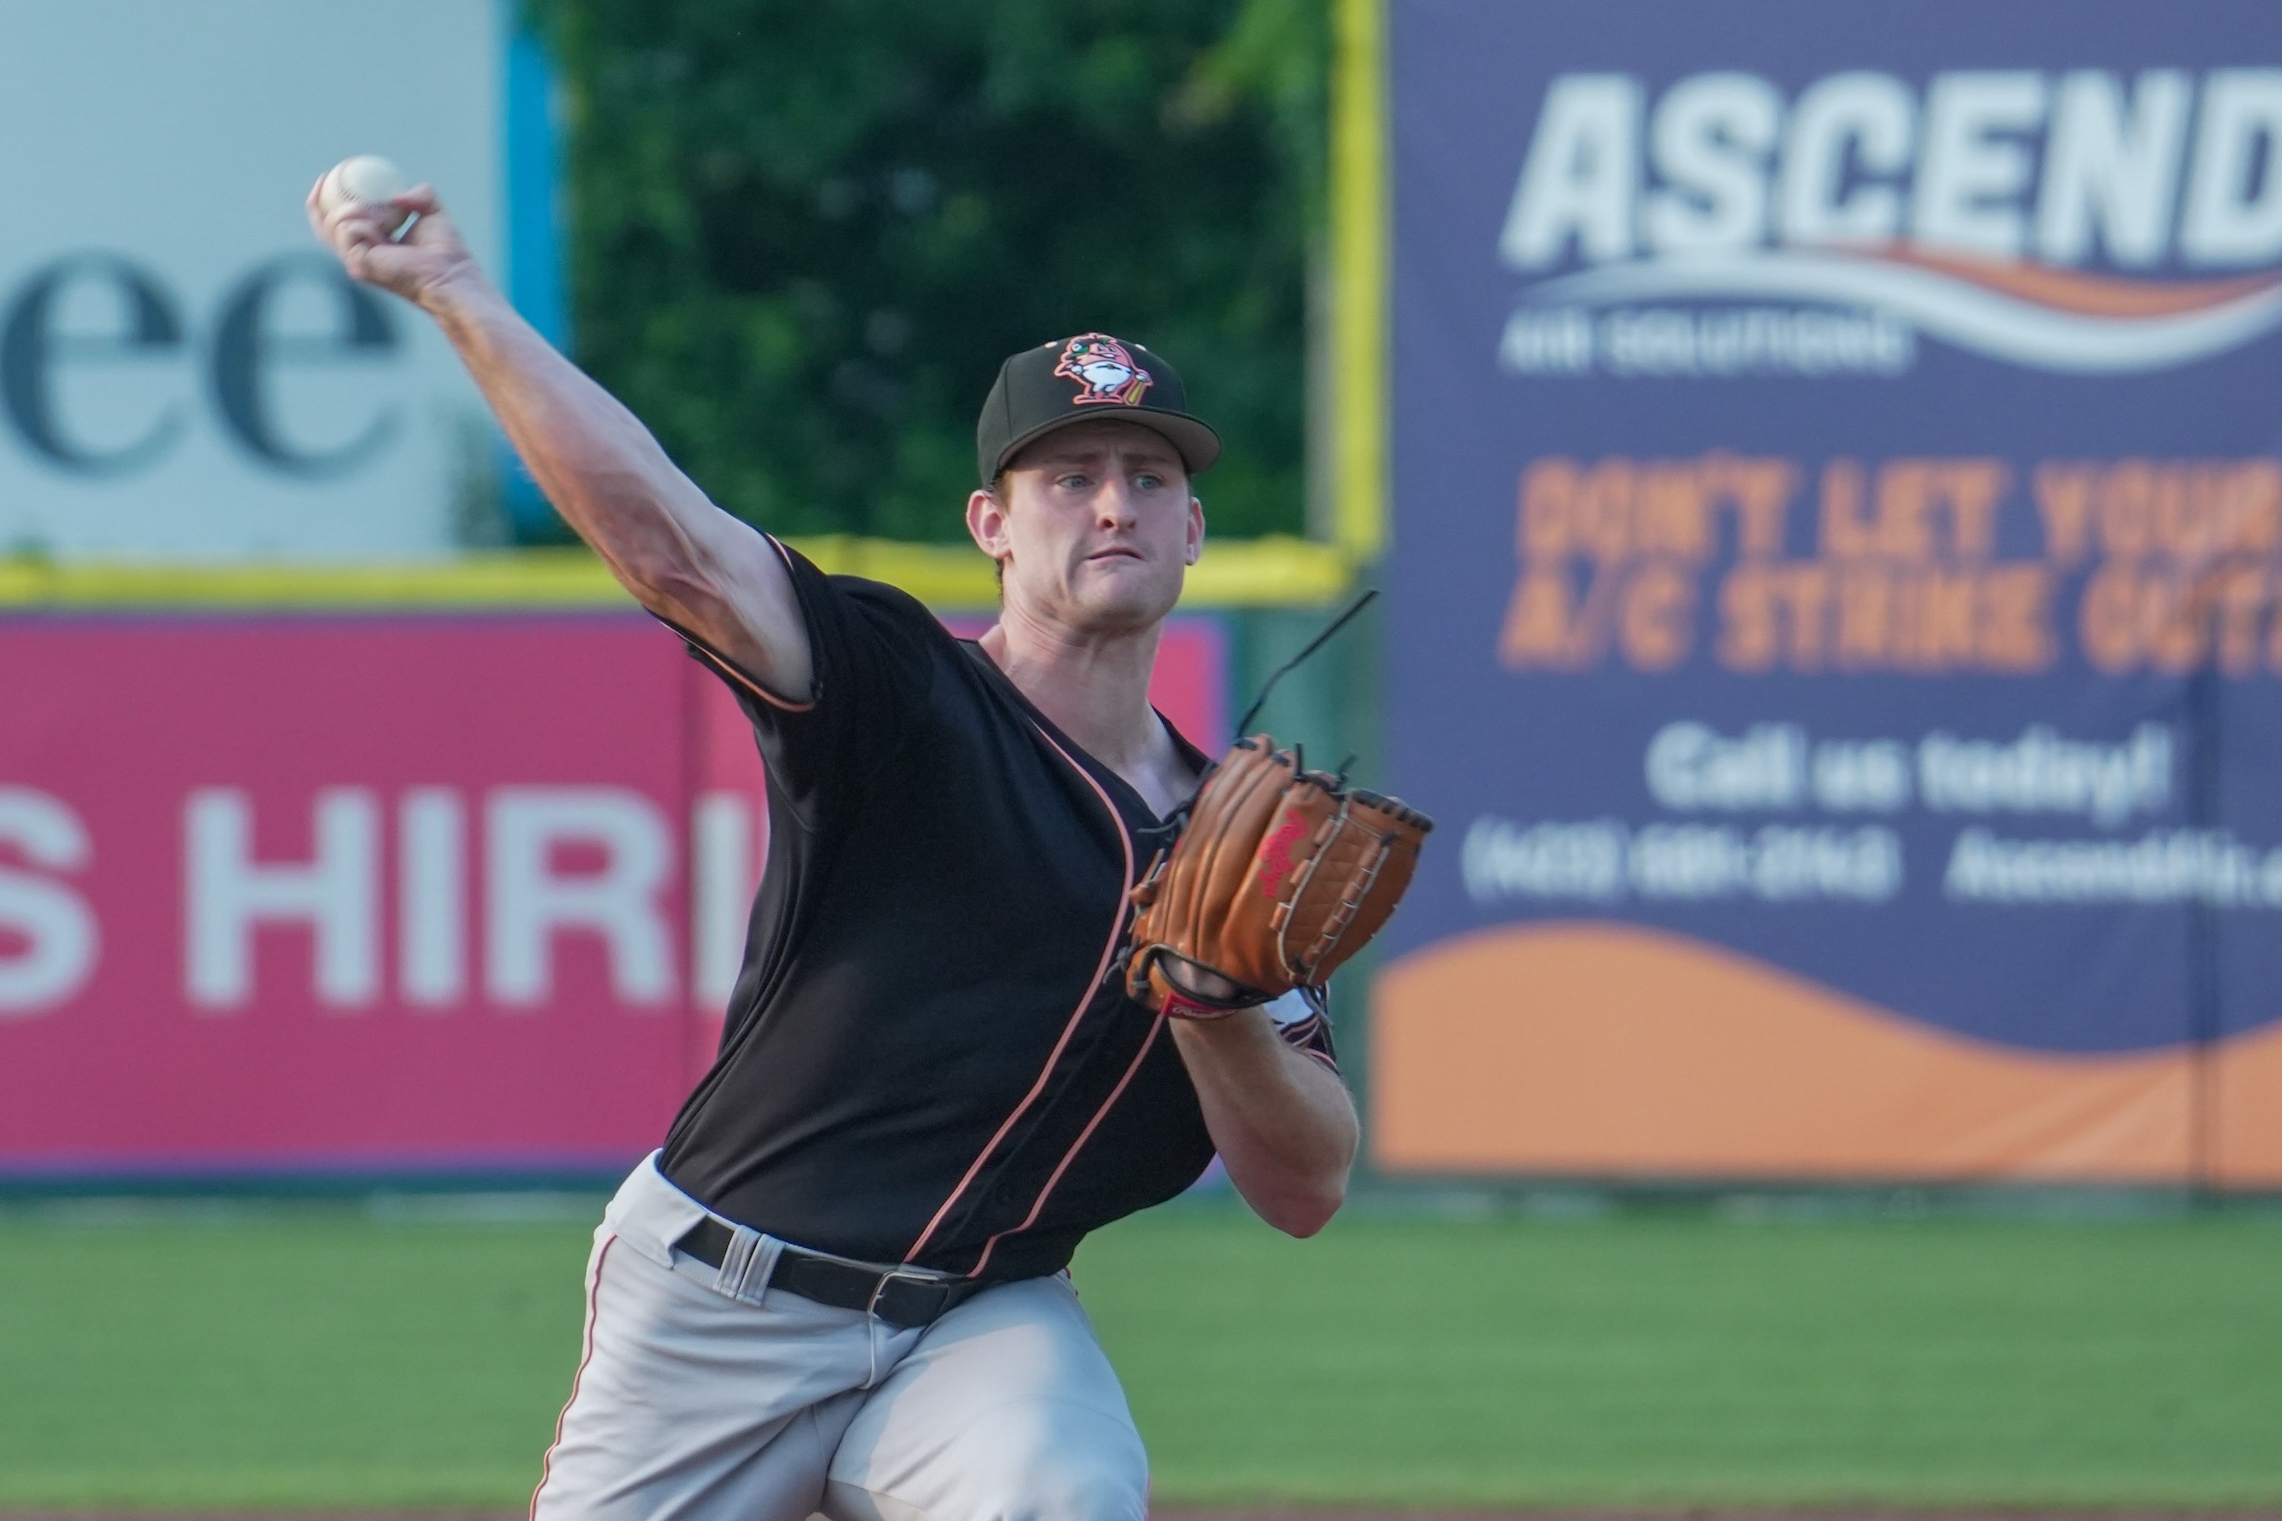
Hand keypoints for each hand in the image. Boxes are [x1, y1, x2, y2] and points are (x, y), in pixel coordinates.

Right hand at [305, 178, 477, 310]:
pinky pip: (347, 233)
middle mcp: (361, 256)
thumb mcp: (433, 212)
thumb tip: (400, 195)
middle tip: (326, 177)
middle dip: (317, 200)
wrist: (452, 273)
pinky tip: (377, 224)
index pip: (341, 222)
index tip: (331, 175)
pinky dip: (359, 222)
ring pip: (332, 227)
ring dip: (349, 209)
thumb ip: (421, 195)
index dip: (329, 199)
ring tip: (373, 210)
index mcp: (374, 245)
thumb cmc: (447, 250)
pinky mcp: (359, 265)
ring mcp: (357, 262)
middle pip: (324, 226)